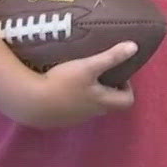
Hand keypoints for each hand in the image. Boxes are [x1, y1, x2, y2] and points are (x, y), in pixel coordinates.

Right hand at [9, 42, 135, 128]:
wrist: (31, 103)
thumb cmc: (63, 83)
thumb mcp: (88, 66)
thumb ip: (111, 57)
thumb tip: (134, 47)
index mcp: (102, 102)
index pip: (127, 101)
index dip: (128, 88)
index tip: (119, 74)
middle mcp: (91, 113)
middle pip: (109, 104)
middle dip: (108, 89)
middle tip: (100, 73)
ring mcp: (74, 119)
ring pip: (90, 107)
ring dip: (90, 94)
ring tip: (80, 77)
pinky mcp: (58, 119)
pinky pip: (72, 110)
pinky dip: (73, 99)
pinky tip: (62, 87)